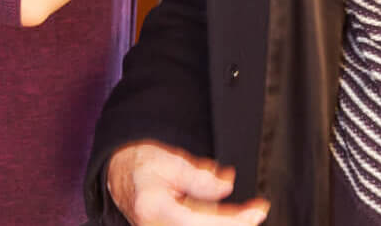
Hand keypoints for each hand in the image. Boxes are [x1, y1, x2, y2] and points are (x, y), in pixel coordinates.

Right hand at [107, 140, 268, 224]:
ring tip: (250, 208)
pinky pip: (198, 224)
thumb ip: (198, 177)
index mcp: (155, 208)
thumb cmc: (142, 165)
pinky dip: (217, 218)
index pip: (199, 223)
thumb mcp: (171, 160)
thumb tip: (225, 187)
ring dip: (228, 219)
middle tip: (259, 210)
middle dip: (236, 222)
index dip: (232, 221)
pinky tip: (234, 211)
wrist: (121, 175)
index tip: (256, 213)